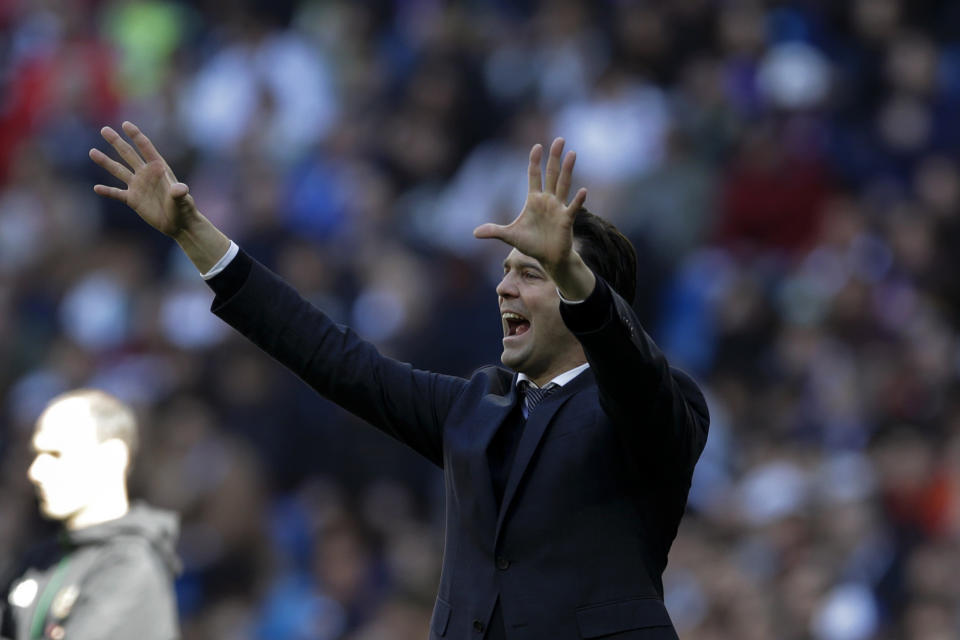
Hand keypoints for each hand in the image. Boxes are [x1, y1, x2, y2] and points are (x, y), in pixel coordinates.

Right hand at [89, 122, 196, 237]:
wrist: (178, 223)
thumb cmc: (184, 209)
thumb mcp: (182, 200)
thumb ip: (179, 193)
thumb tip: (180, 189)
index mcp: (158, 169)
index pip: (146, 148)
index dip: (136, 136)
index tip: (126, 124)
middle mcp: (146, 174)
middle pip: (128, 154)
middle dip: (117, 142)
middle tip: (104, 129)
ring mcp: (138, 186)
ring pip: (119, 171)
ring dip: (106, 162)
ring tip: (92, 152)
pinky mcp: (133, 199)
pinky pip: (117, 193)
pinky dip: (107, 191)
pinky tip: (96, 188)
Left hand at [473, 137, 587, 273]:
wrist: (548, 258)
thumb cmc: (531, 244)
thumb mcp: (510, 236)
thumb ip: (494, 231)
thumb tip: (474, 233)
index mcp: (534, 200)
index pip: (534, 175)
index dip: (535, 161)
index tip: (537, 146)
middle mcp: (548, 200)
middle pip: (552, 174)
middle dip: (554, 157)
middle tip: (559, 139)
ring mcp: (559, 208)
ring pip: (563, 185)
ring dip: (567, 170)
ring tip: (572, 154)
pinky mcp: (567, 220)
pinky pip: (573, 208)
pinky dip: (578, 200)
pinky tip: (583, 190)